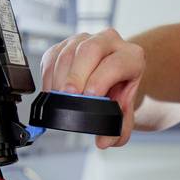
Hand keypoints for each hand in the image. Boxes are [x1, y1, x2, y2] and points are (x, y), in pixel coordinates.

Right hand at [39, 28, 143, 148]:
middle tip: (68, 95)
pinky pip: (53, 55)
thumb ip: (119, 129)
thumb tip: (104, 141)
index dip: (101, 79)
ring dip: (60, 77)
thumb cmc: (120, 91)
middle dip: (76, 74)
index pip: (116, 63)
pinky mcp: (65, 44)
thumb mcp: (125, 111)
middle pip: (89, 50)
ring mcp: (86, 39)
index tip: (89, 96)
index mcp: (131, 56)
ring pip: (69, 51)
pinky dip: (49, 75)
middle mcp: (109, 42)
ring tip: (58, 99)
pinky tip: (52, 91)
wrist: (115, 77)